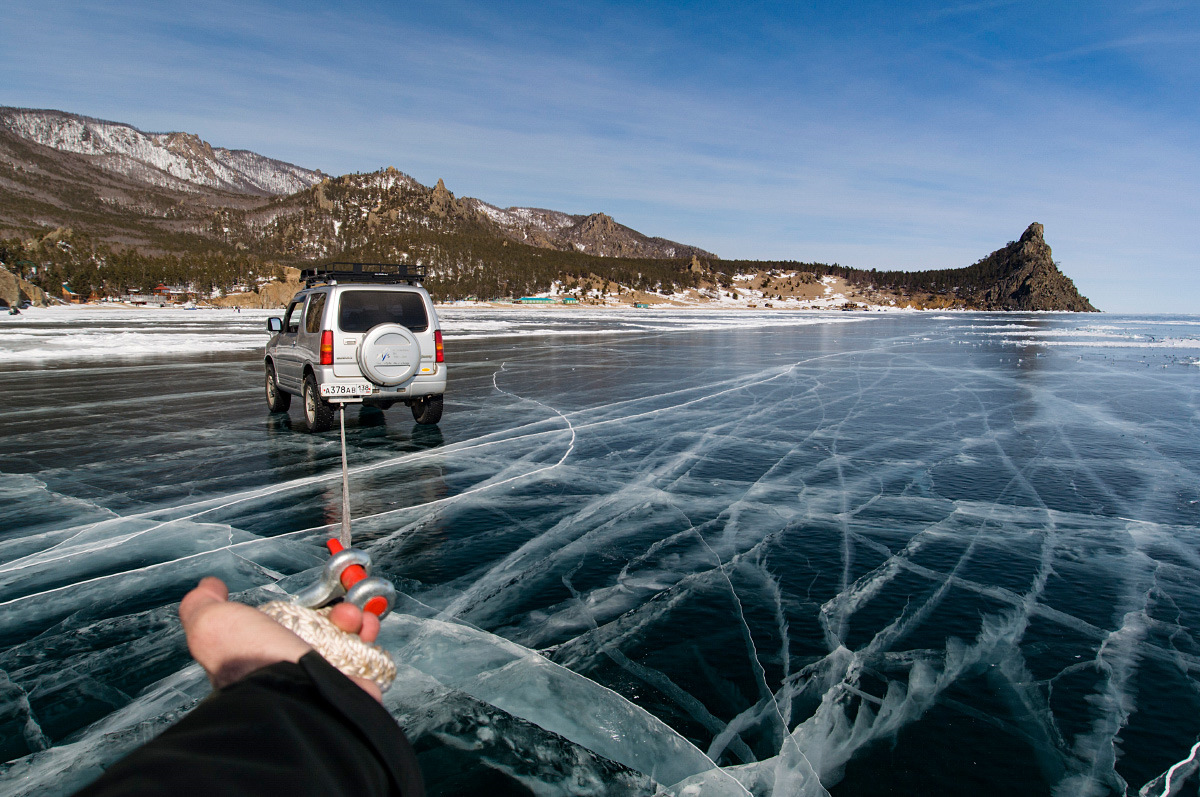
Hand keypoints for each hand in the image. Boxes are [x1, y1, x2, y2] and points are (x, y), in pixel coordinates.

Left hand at [179, 577, 382, 700]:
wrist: (293, 694)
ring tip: (352, 617)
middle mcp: (290, 672)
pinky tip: (365, 628)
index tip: (306, 601)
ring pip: (345, 640)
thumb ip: (203, 605)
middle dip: (332, 610)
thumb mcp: (211, 624)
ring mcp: (321, 681)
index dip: (296, 609)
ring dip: (353, 619)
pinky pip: (366, 655)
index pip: (282, 627)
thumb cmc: (250, 662)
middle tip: (337, 607)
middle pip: (319, 630)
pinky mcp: (350, 688)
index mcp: (259, 659)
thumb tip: (208, 587)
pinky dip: (368, 636)